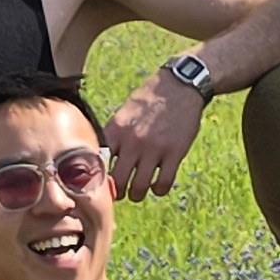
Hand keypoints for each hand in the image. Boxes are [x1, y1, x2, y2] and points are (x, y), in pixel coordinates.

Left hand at [103, 67, 206, 198]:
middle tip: (122, 192)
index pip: (99, 164)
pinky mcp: (175, 153)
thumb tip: (101, 160)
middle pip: (118, 182)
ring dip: (137, 194)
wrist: (180, 85)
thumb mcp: (124, 113)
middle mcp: (132, 142)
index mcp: (116, 131)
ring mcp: (154, 149)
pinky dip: (159, 190)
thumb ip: (114, 135)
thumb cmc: (149, 99)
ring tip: (139, 192)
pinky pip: (163, 184)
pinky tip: (158, 186)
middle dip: (118, 192)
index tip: (102, 182)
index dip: (99, 177)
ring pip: (139, 188)